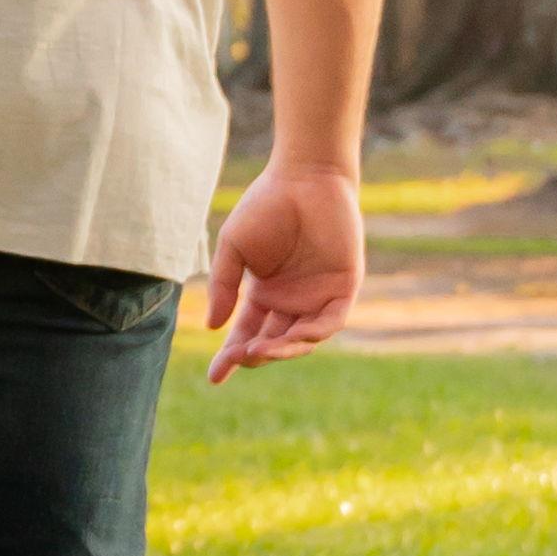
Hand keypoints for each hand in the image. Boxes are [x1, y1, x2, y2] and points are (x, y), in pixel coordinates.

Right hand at [197, 161, 366, 382]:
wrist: (304, 177)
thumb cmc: (266, 205)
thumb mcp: (233, 247)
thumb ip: (223, 285)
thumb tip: (212, 326)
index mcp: (264, 295)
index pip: (247, 334)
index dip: (231, 357)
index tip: (215, 378)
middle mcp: (291, 302)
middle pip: (273, 342)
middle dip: (255, 356)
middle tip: (239, 359)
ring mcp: (318, 297)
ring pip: (302, 339)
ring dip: (283, 349)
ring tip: (261, 351)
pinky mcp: (343, 288)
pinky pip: (331, 321)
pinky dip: (314, 333)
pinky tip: (295, 337)